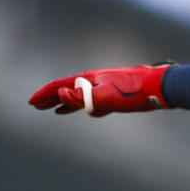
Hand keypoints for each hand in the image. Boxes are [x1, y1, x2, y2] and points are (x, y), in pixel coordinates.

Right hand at [29, 64, 170, 116]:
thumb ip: (83, 97)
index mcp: (89, 79)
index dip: (45, 94)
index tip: (31, 102)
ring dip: (64, 102)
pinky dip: (81, 106)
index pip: (61, 85)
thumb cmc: (133, 92)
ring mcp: (103, 86)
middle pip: (67, 88)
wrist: (158, 86)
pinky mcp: (113, 94)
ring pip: (78, 94)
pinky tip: (82, 111)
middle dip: (50, 97)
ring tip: (52, 110)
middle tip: (35, 106)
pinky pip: (91, 100)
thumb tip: (61, 93)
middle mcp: (94, 80)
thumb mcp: (106, 97)